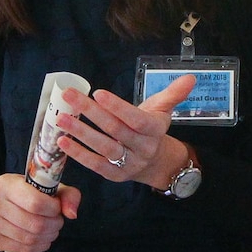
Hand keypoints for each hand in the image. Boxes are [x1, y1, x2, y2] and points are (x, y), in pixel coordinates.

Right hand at [0, 174, 78, 251]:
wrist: (4, 200)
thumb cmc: (28, 192)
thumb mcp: (48, 186)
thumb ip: (67, 195)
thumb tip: (71, 214)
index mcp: (6, 183)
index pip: (35, 203)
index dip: (53, 210)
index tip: (57, 209)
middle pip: (34, 224)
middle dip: (53, 226)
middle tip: (57, 222)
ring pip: (28, 239)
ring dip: (46, 237)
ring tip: (51, 231)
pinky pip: (20, 248)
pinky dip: (36, 247)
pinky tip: (41, 239)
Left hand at [54, 74, 196, 190]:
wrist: (156, 163)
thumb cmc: (152, 129)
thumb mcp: (163, 109)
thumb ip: (174, 93)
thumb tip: (191, 77)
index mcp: (155, 129)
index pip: (136, 119)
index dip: (117, 107)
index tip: (97, 92)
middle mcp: (143, 148)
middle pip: (115, 130)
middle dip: (91, 112)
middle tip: (70, 96)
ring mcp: (129, 164)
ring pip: (103, 147)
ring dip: (81, 133)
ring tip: (61, 118)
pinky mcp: (115, 175)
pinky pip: (95, 164)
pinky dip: (78, 154)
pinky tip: (62, 141)